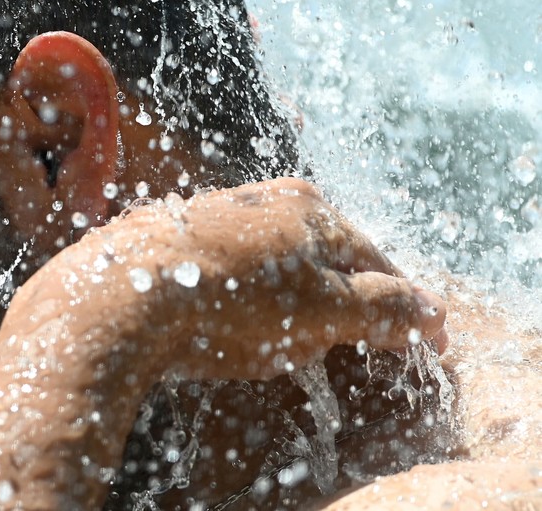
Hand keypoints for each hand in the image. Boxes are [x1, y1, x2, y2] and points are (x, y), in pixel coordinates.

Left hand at [65, 177, 445, 379]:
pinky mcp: (165, 241)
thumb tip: (428, 311)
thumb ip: (381, 309)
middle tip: (339, 344)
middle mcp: (260, 199)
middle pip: (318, 258)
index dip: (397, 303)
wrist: (115, 299)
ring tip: (269, 340)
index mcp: (309, 207)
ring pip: (267, 265)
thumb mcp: (322, 313)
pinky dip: (231, 300)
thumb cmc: (228, 302)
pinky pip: (218, 273)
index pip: (373, 259)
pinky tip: (217, 325)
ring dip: (280, 302)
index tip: (418, 337)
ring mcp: (209, 215)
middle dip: (335, 302)